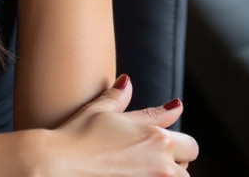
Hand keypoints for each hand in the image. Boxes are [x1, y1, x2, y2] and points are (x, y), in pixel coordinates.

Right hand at [46, 74, 198, 175]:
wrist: (59, 164)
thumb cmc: (77, 136)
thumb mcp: (100, 111)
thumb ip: (120, 97)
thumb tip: (128, 81)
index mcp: (156, 137)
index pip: (188, 143)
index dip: (176, 142)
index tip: (162, 143)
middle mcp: (162, 162)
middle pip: (188, 165)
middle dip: (175, 161)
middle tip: (147, 157)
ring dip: (167, 174)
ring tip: (140, 168)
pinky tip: (132, 174)